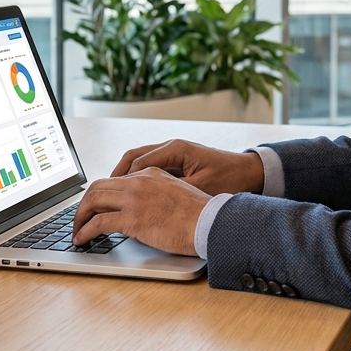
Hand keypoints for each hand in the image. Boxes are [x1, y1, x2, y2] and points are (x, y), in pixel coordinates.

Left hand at [71, 168, 209, 254]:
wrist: (210, 222)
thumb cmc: (199, 214)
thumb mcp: (175, 193)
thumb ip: (155, 194)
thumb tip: (142, 209)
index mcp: (150, 173)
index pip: (115, 179)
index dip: (99, 194)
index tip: (94, 207)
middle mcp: (139, 182)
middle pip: (98, 187)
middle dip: (83, 204)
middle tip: (79, 219)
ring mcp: (134, 199)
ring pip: (93, 201)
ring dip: (79, 217)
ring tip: (76, 231)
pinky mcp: (132, 219)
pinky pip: (98, 223)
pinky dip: (85, 231)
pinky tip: (82, 239)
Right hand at [110, 139, 264, 195]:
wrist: (250, 171)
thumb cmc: (230, 178)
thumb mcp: (201, 189)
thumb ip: (173, 193)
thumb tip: (147, 203)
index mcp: (176, 150)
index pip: (137, 162)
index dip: (119, 180)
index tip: (107, 195)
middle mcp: (172, 147)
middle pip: (133, 157)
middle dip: (115, 176)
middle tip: (100, 195)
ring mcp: (174, 152)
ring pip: (139, 161)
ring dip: (124, 176)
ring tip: (111, 195)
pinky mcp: (178, 161)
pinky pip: (150, 166)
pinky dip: (137, 178)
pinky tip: (132, 194)